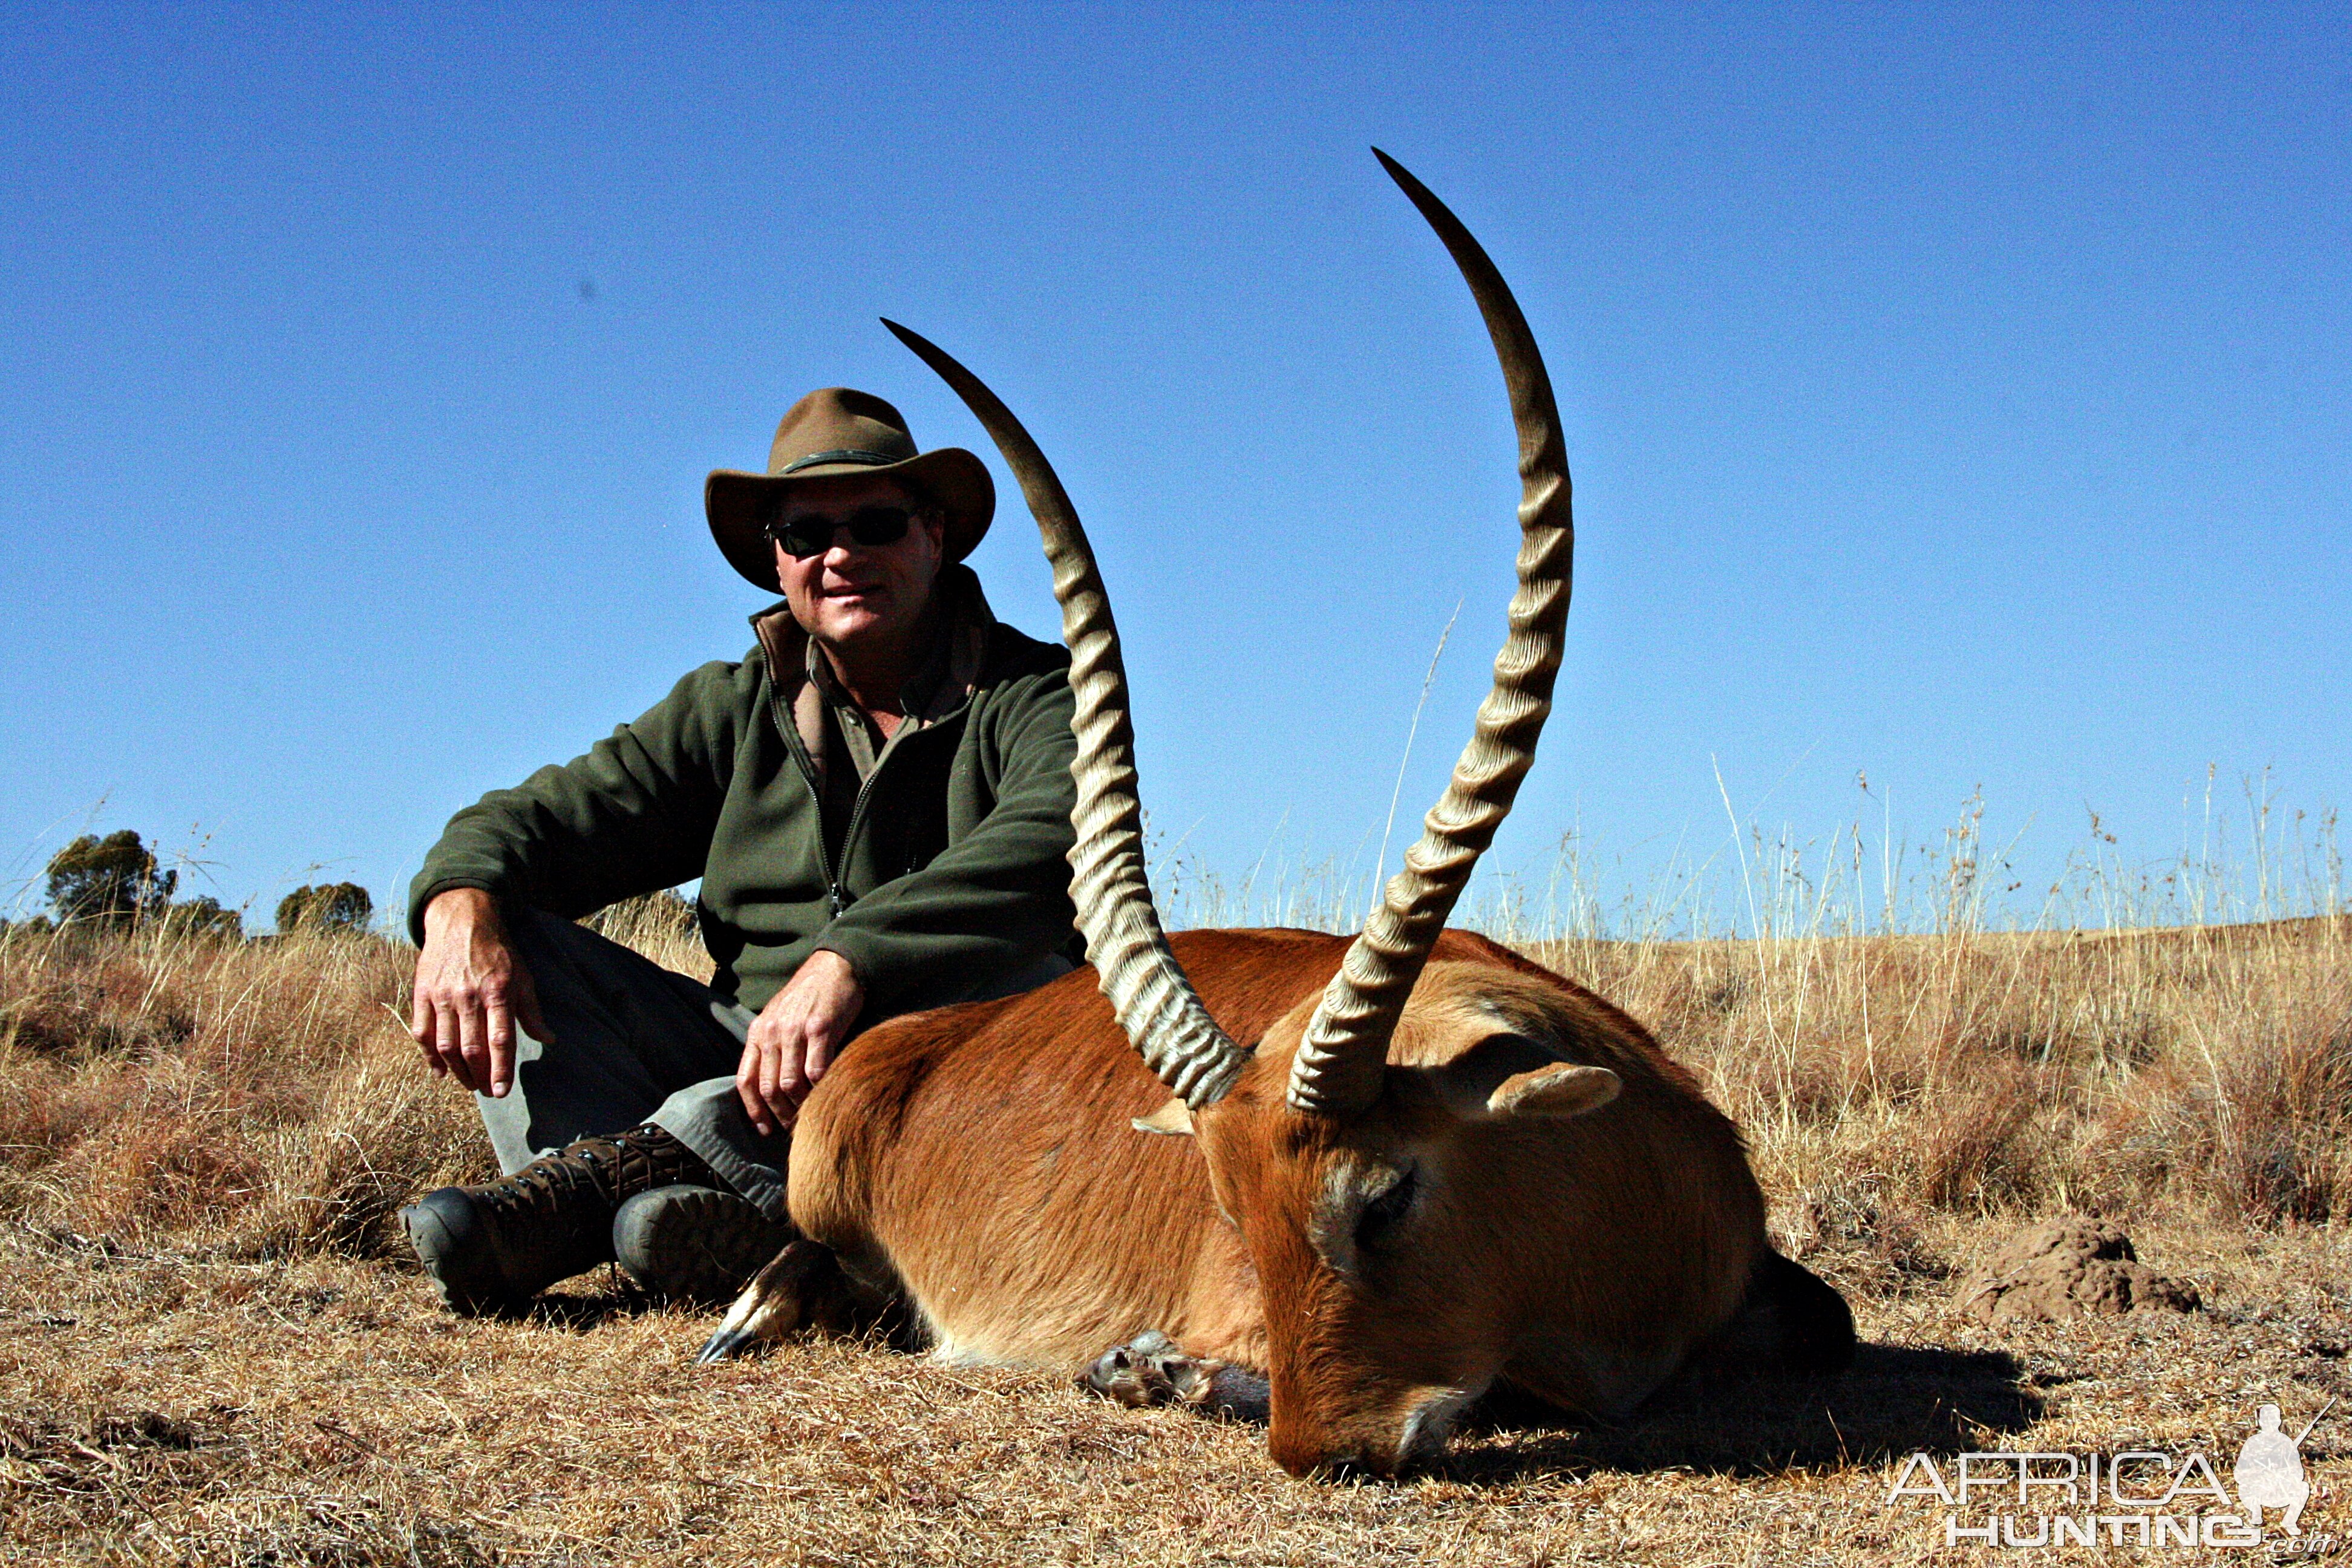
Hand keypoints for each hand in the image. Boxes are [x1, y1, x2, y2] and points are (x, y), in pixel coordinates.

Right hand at [409, 888, 552, 1097]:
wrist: (461, 920)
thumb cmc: (498, 952)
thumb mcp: (523, 976)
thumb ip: (532, 1011)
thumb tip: (549, 1040)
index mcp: (498, 991)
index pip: (500, 1040)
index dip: (500, 1069)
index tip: (501, 1090)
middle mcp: (468, 996)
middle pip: (472, 1048)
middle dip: (479, 1076)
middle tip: (487, 1091)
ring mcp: (442, 996)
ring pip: (446, 1045)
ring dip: (457, 1071)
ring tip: (469, 1084)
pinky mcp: (422, 994)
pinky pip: (422, 1033)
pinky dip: (429, 1057)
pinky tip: (440, 1071)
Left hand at [737, 949, 864, 1135]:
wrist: (835, 966)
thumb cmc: (810, 995)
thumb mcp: (780, 1018)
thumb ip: (772, 1047)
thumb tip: (773, 1089)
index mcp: (758, 1031)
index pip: (745, 1079)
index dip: (753, 1110)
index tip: (764, 1129)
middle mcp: (772, 1032)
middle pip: (768, 1087)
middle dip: (779, 1114)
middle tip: (793, 1127)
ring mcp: (795, 1030)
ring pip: (790, 1084)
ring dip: (801, 1106)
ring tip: (811, 1115)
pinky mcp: (820, 1028)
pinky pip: (816, 1071)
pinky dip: (820, 1089)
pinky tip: (827, 1094)